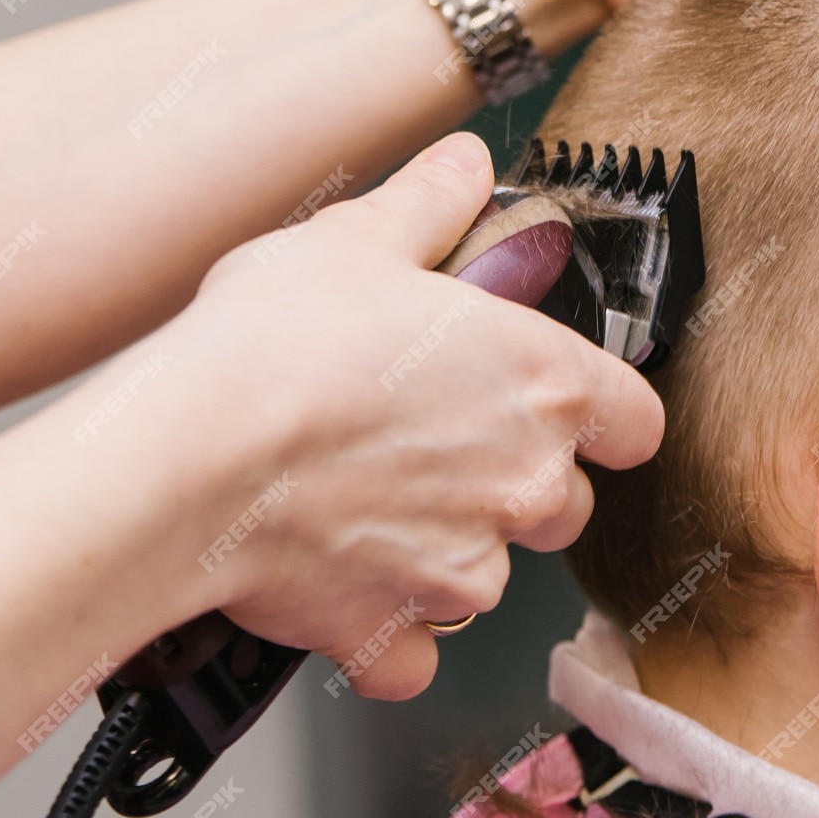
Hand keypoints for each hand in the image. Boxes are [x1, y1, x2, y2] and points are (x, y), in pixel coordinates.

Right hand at [154, 132, 663, 698]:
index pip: (635, 422)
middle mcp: (526, 486)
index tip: (558, 407)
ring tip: (360, 499)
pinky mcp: (391, 634)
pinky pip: (411, 652)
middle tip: (426, 441)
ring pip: (484, 575)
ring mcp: (464, 570)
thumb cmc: (272, 347)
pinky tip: (337, 578)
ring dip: (443, 549)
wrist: (183, 461)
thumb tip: (467, 165)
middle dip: (510, 481)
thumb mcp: (357, 239)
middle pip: (562, 502)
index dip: (600, 415)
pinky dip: (383, 630)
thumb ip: (431, 203)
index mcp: (546, 384)